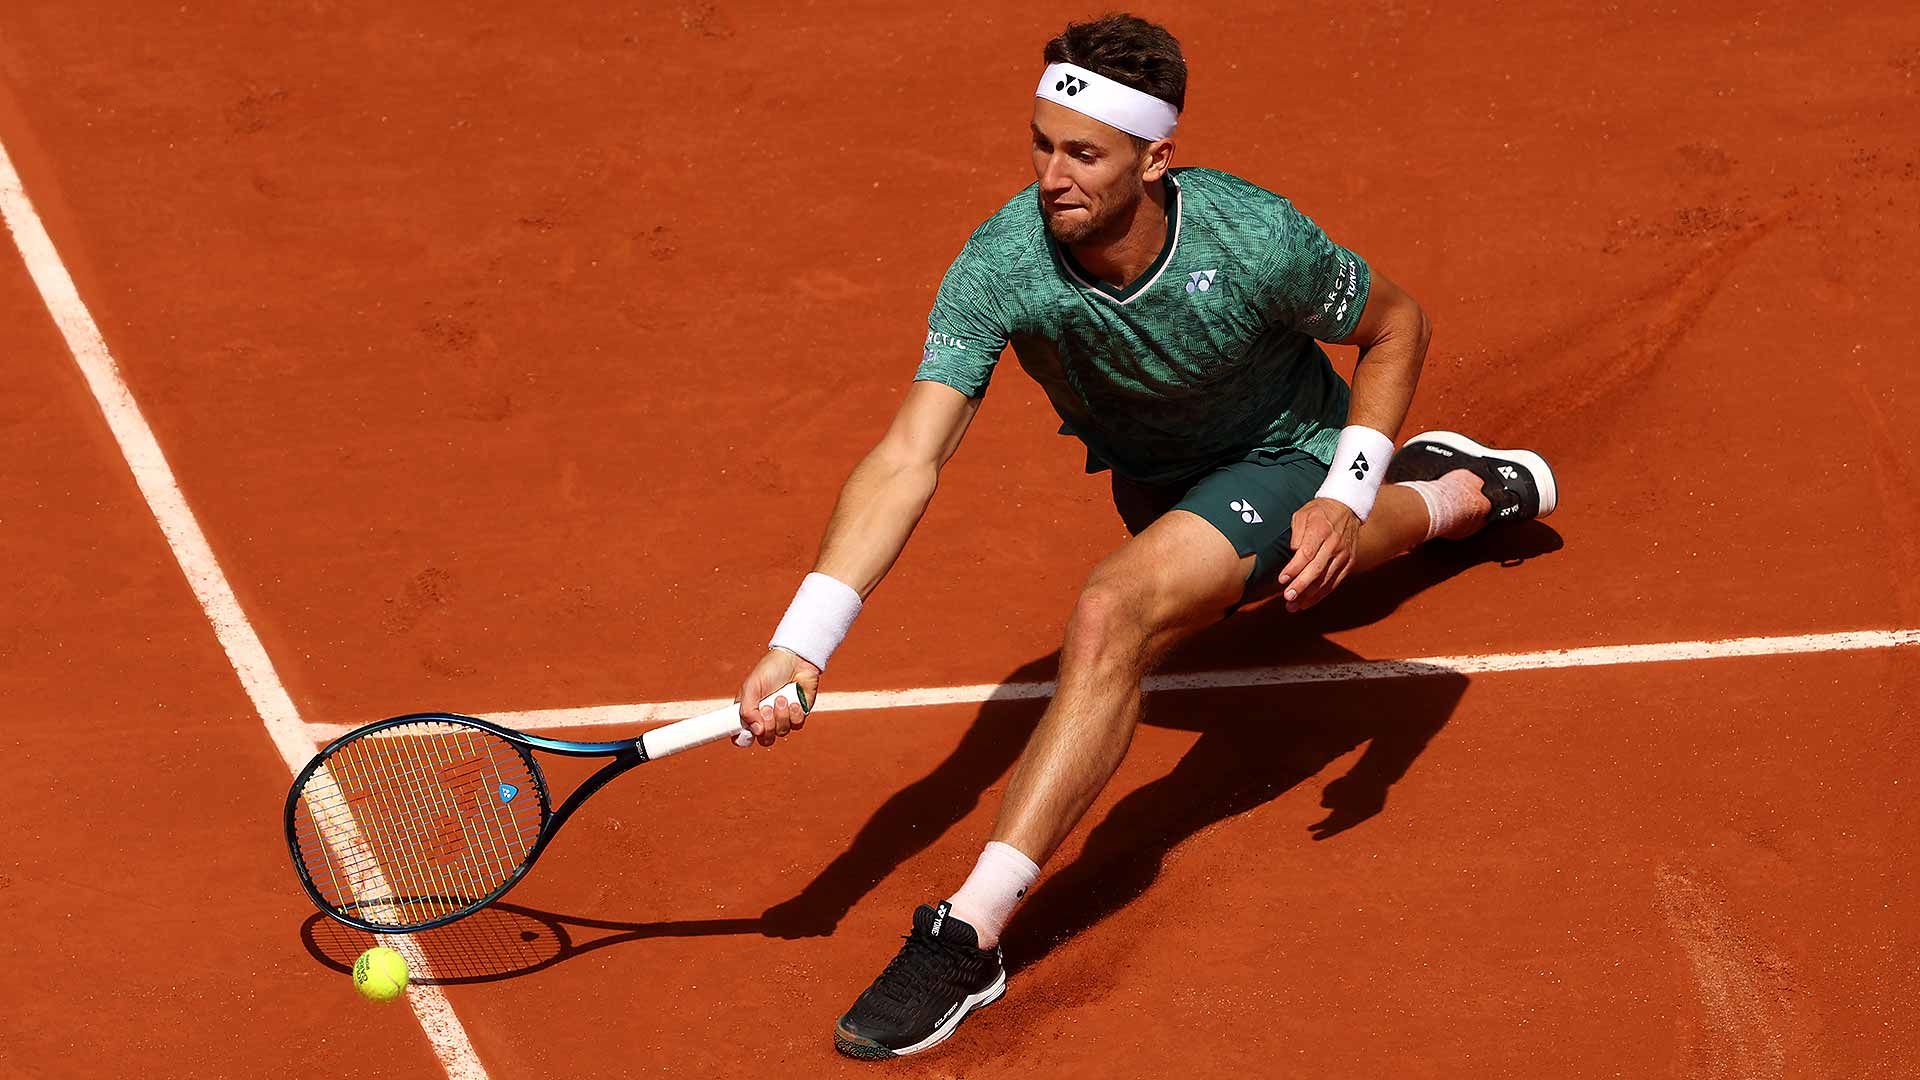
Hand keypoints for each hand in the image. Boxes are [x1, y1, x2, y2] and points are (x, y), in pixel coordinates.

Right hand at [736, 648, 821, 747]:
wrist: (796, 659)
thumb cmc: (771, 670)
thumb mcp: (752, 686)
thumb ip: (747, 710)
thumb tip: (756, 731)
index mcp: (750, 711)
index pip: (742, 735)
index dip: (743, 738)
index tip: (746, 734)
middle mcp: (765, 718)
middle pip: (765, 739)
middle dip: (767, 726)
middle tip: (767, 708)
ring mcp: (782, 717)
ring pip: (781, 732)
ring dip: (781, 715)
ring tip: (781, 698)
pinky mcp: (798, 715)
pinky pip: (796, 725)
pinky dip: (794, 713)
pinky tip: (794, 700)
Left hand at [1277, 497, 1360, 611]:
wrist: (1347, 507)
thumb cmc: (1320, 512)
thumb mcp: (1303, 514)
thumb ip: (1297, 532)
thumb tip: (1294, 551)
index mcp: (1321, 530)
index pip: (1307, 553)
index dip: (1294, 568)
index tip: (1282, 579)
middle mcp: (1334, 544)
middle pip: (1317, 569)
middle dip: (1301, 586)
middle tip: (1288, 597)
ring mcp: (1343, 555)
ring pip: (1326, 579)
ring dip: (1309, 595)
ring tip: (1293, 606)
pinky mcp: (1349, 563)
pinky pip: (1334, 582)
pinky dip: (1321, 594)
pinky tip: (1308, 602)